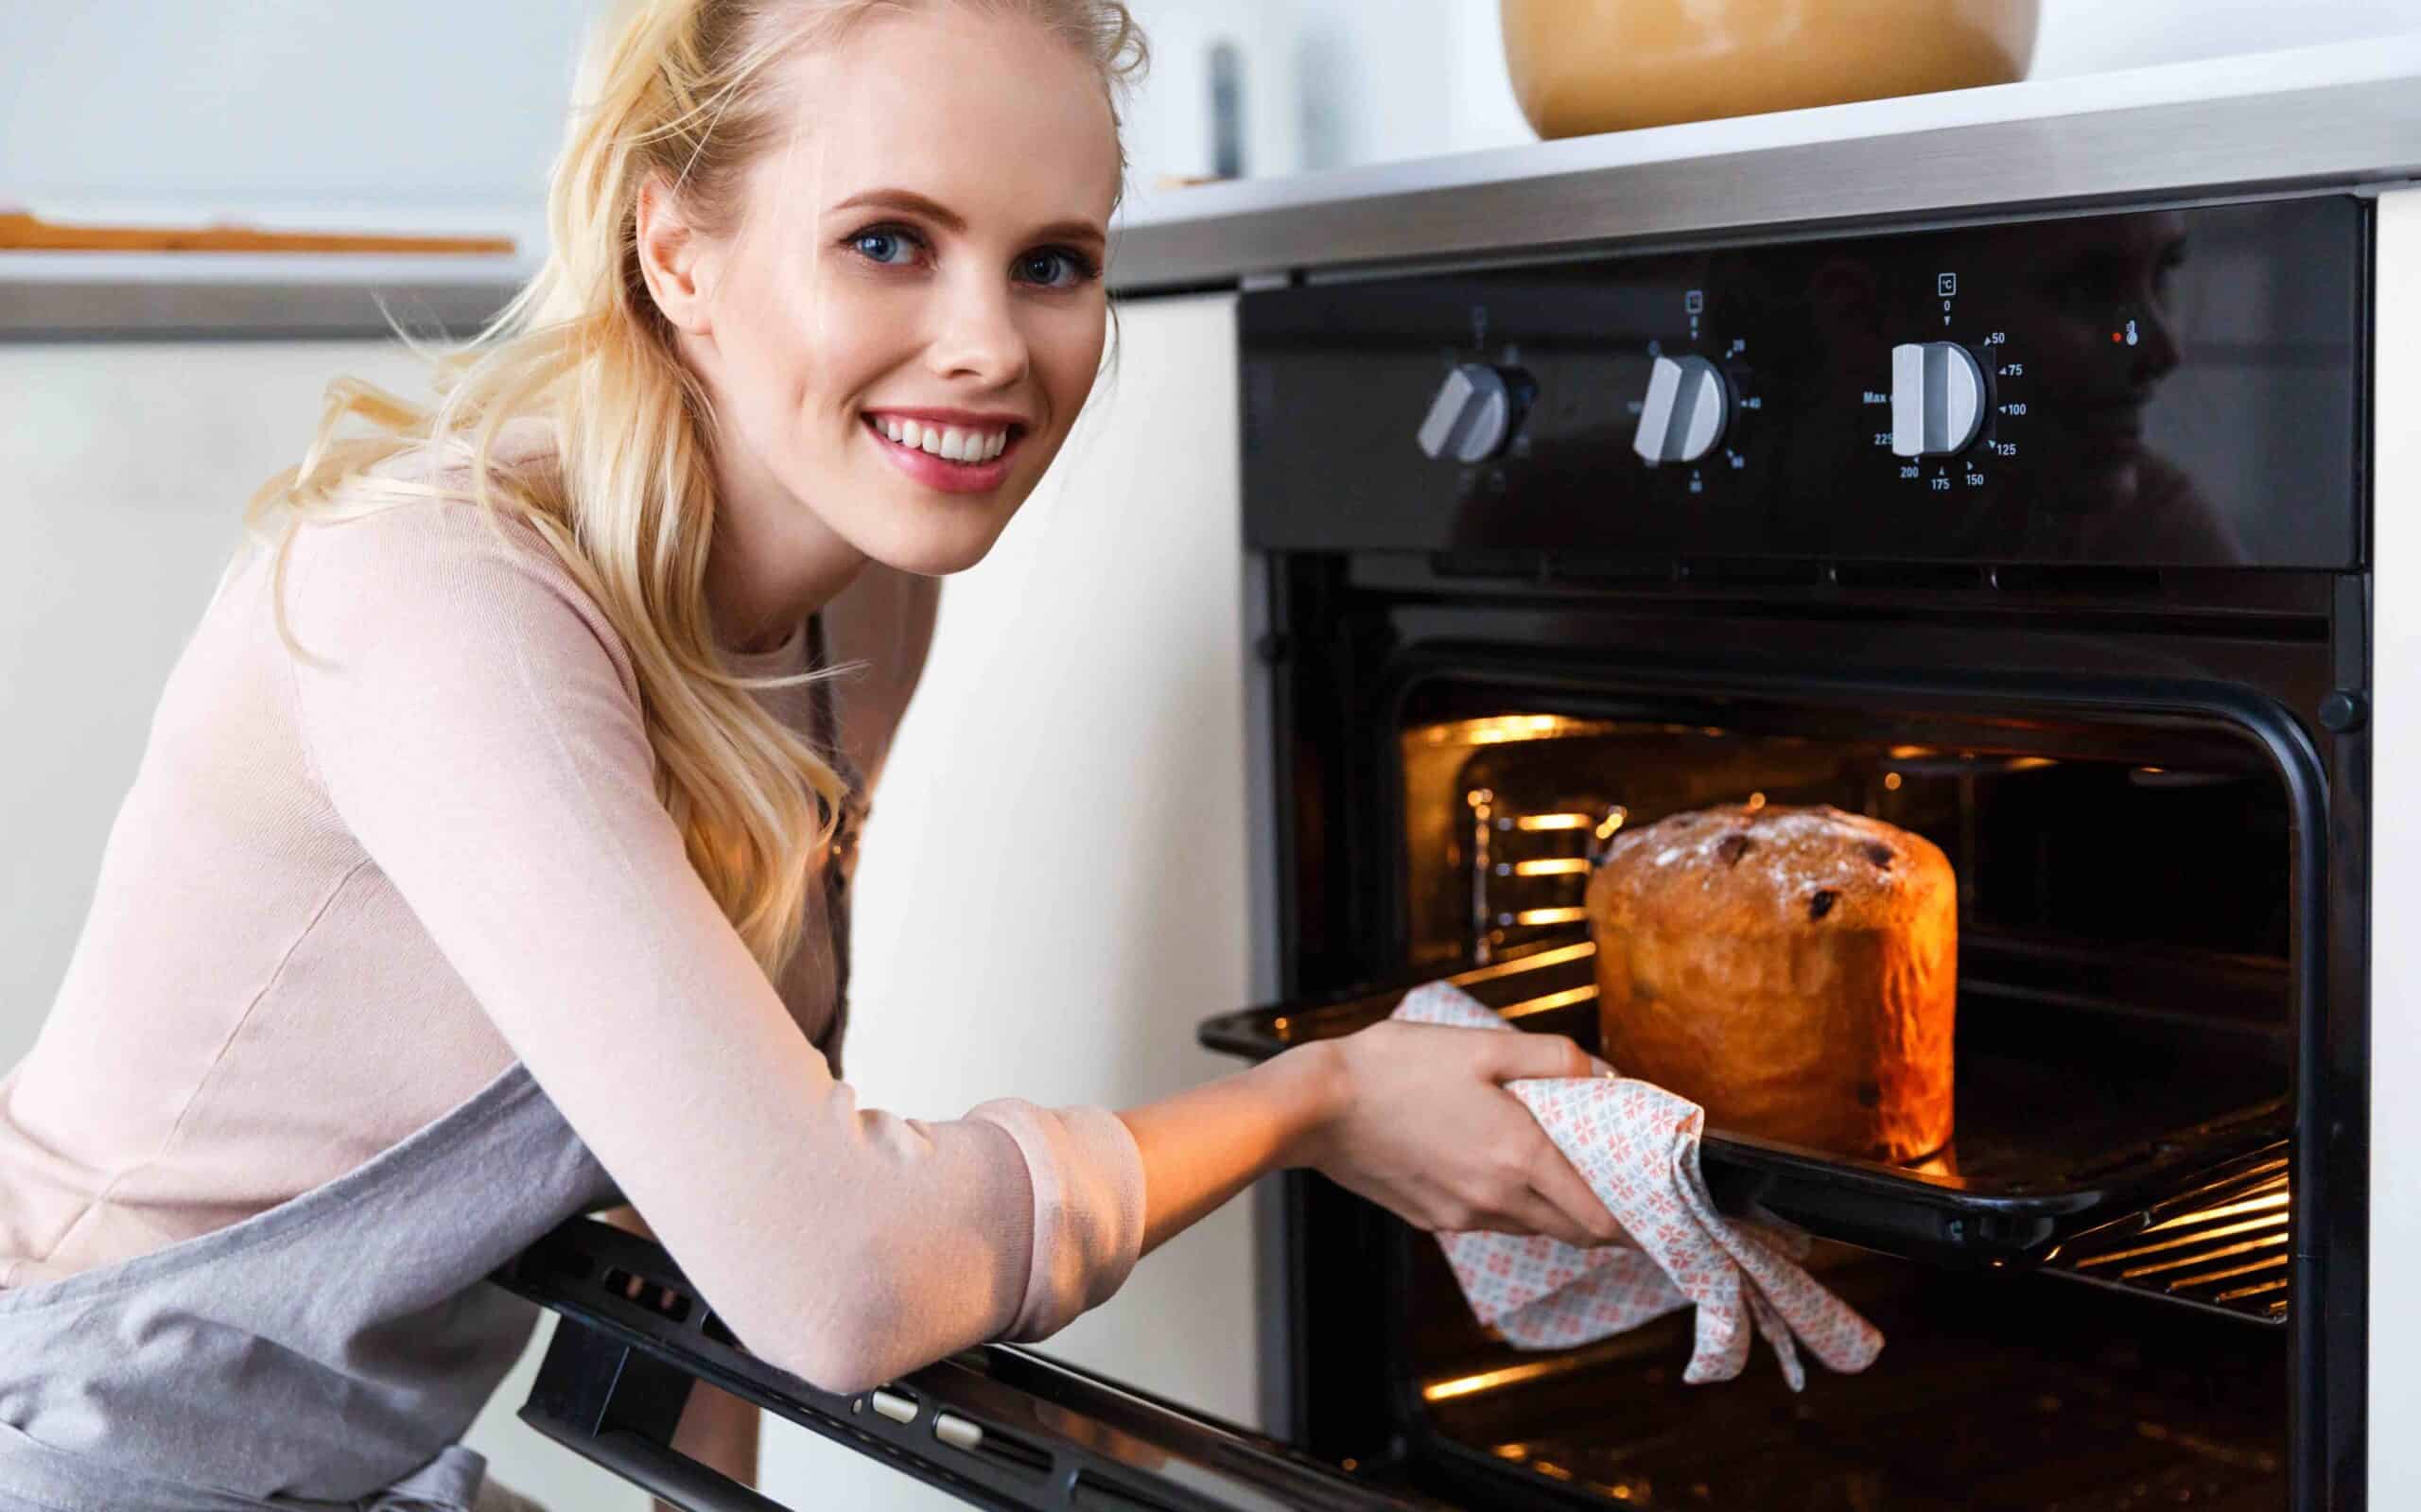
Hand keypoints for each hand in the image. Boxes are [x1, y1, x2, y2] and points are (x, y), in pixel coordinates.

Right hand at [1286, 1022, 1624, 1247]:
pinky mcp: (1431, 1219)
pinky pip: (1490, 1220)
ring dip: (1557, 1209)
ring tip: (1562, 1171)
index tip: (1654, 1210)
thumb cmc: (1396, 1068)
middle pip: (1574, 1232)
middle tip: (1623, 1193)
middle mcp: (1497, 1200)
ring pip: (1532, 1226)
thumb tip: (1605, 1074)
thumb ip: (1553, 1058)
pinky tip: (1497, 1167)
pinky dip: (1511, 1204)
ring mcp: (1462, 1216)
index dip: (1634, 1221)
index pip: (1599, 1217)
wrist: (1317, 1107)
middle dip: (1606, 1221)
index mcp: (1520, 1157)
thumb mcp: (1482, 1045)